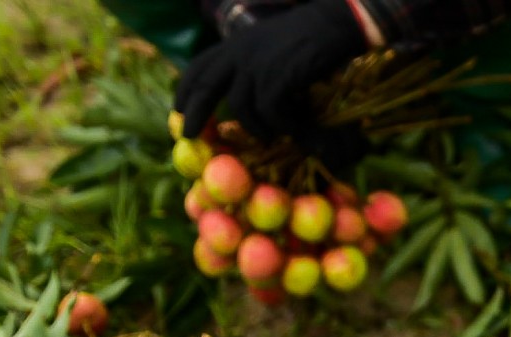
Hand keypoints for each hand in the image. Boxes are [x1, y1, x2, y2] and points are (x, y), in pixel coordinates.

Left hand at [174, 0, 367, 143]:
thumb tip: (246, 99)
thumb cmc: (307, 38)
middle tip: (191, 137)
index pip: (200, 66)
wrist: (332, 25)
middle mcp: (239, 52)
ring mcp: (256, 65)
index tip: (178, 111)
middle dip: (195, 114)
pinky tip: (297, 128)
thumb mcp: (269, 47)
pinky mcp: (275, 78)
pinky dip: (283, 126)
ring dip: (255, 128)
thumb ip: (253, 66)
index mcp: (235, 44)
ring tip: (270, 137)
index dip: (185, 90)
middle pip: (206, 86)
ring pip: (241, 107)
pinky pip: (270, 114)